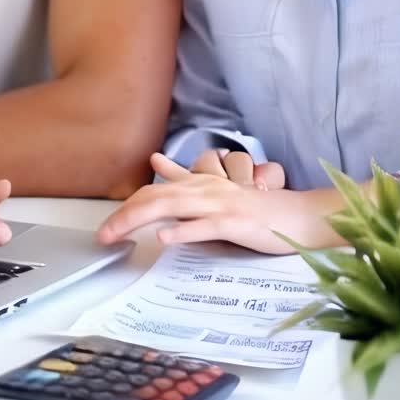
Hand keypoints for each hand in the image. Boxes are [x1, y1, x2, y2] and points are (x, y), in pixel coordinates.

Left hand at [97, 152, 331, 253]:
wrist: (297, 216)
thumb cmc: (257, 209)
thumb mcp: (217, 190)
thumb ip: (187, 179)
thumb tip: (158, 162)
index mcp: (199, 184)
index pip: (154, 191)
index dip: (128, 206)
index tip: (106, 225)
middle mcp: (205, 190)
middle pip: (156, 198)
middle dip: (125, 216)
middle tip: (102, 235)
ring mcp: (220, 206)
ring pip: (173, 208)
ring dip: (141, 221)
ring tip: (117, 234)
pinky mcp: (236, 223)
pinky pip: (206, 226)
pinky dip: (184, 231)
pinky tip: (164, 238)